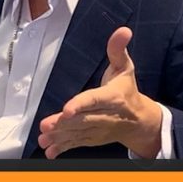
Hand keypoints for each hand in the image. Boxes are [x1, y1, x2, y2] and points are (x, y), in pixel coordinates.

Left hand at [37, 27, 162, 158]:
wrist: (139, 121)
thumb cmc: (127, 90)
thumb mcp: (125, 68)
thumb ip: (118, 50)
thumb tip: (123, 30)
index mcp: (113, 97)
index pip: (95, 100)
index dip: (81, 104)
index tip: (68, 109)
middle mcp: (106, 115)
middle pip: (83, 120)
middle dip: (64, 123)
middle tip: (46, 125)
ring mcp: (98, 129)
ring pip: (78, 133)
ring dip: (59, 137)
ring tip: (43, 139)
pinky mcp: (92, 138)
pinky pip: (77, 143)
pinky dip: (63, 148)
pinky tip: (49, 151)